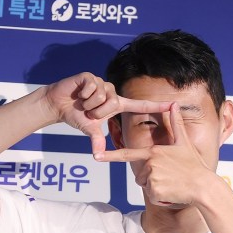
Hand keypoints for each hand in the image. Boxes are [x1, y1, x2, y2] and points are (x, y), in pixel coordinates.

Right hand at [41, 73, 170, 154]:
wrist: (58, 104)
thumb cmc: (76, 116)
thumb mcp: (88, 129)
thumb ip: (96, 140)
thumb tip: (97, 156)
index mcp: (116, 104)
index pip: (140, 105)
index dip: (156, 106)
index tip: (173, 105)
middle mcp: (112, 92)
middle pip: (113, 102)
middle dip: (97, 111)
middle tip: (88, 112)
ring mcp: (102, 83)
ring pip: (102, 95)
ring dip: (89, 103)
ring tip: (82, 102)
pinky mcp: (91, 77)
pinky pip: (92, 87)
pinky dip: (83, 94)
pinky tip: (78, 93)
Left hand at [95, 103, 213, 206]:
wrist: (203, 186)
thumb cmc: (194, 165)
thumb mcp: (184, 142)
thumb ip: (175, 124)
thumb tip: (173, 104)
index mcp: (153, 152)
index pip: (127, 154)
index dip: (110, 156)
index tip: (97, 156)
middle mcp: (150, 163)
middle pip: (139, 175)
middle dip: (151, 178)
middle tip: (169, 176)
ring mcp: (151, 177)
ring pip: (144, 185)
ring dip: (155, 187)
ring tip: (171, 183)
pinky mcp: (154, 190)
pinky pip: (151, 196)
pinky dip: (159, 197)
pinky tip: (171, 192)